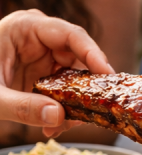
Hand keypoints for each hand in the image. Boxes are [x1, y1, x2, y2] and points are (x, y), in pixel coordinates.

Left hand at [0, 10, 112, 136]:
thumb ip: (22, 106)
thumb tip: (59, 117)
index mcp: (25, 27)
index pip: (70, 34)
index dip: (93, 53)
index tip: (107, 75)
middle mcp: (39, 38)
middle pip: (79, 57)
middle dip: (85, 87)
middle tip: (93, 111)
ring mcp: (42, 57)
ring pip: (74, 78)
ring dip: (73, 104)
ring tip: (64, 126)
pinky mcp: (42, 76)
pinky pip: (63, 92)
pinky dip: (61, 110)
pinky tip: (53, 127)